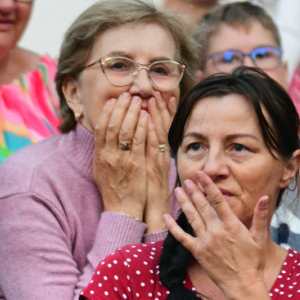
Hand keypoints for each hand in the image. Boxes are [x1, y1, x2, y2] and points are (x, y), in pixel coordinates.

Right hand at [93, 93, 148, 218]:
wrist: (122, 209)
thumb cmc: (113, 190)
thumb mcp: (101, 171)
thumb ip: (101, 154)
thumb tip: (101, 139)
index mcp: (99, 156)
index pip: (101, 128)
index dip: (107, 112)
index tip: (113, 101)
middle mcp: (108, 156)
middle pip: (112, 125)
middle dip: (120, 108)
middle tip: (127, 95)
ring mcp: (121, 160)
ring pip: (125, 130)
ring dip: (132, 113)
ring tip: (138, 101)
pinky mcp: (136, 164)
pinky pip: (139, 141)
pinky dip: (142, 127)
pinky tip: (146, 117)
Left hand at [144, 93, 176, 231]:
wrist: (146, 208)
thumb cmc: (142, 189)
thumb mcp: (143, 167)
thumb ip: (142, 151)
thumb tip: (138, 136)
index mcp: (156, 153)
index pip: (159, 127)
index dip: (161, 111)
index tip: (160, 95)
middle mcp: (158, 153)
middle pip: (160, 126)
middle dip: (159, 108)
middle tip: (156, 90)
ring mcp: (156, 158)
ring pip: (157, 131)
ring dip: (156, 114)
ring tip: (154, 97)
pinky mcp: (152, 166)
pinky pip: (151, 145)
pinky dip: (150, 130)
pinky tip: (149, 118)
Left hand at [163, 173, 269, 295]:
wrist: (242, 283)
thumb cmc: (253, 261)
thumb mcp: (260, 237)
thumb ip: (260, 217)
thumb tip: (264, 198)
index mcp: (232, 225)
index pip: (218, 201)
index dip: (208, 186)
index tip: (201, 175)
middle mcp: (216, 231)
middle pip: (202, 206)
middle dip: (193, 192)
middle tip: (186, 180)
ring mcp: (205, 241)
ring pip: (191, 217)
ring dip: (184, 203)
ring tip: (178, 190)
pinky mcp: (197, 251)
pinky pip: (181, 237)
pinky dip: (173, 226)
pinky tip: (166, 217)